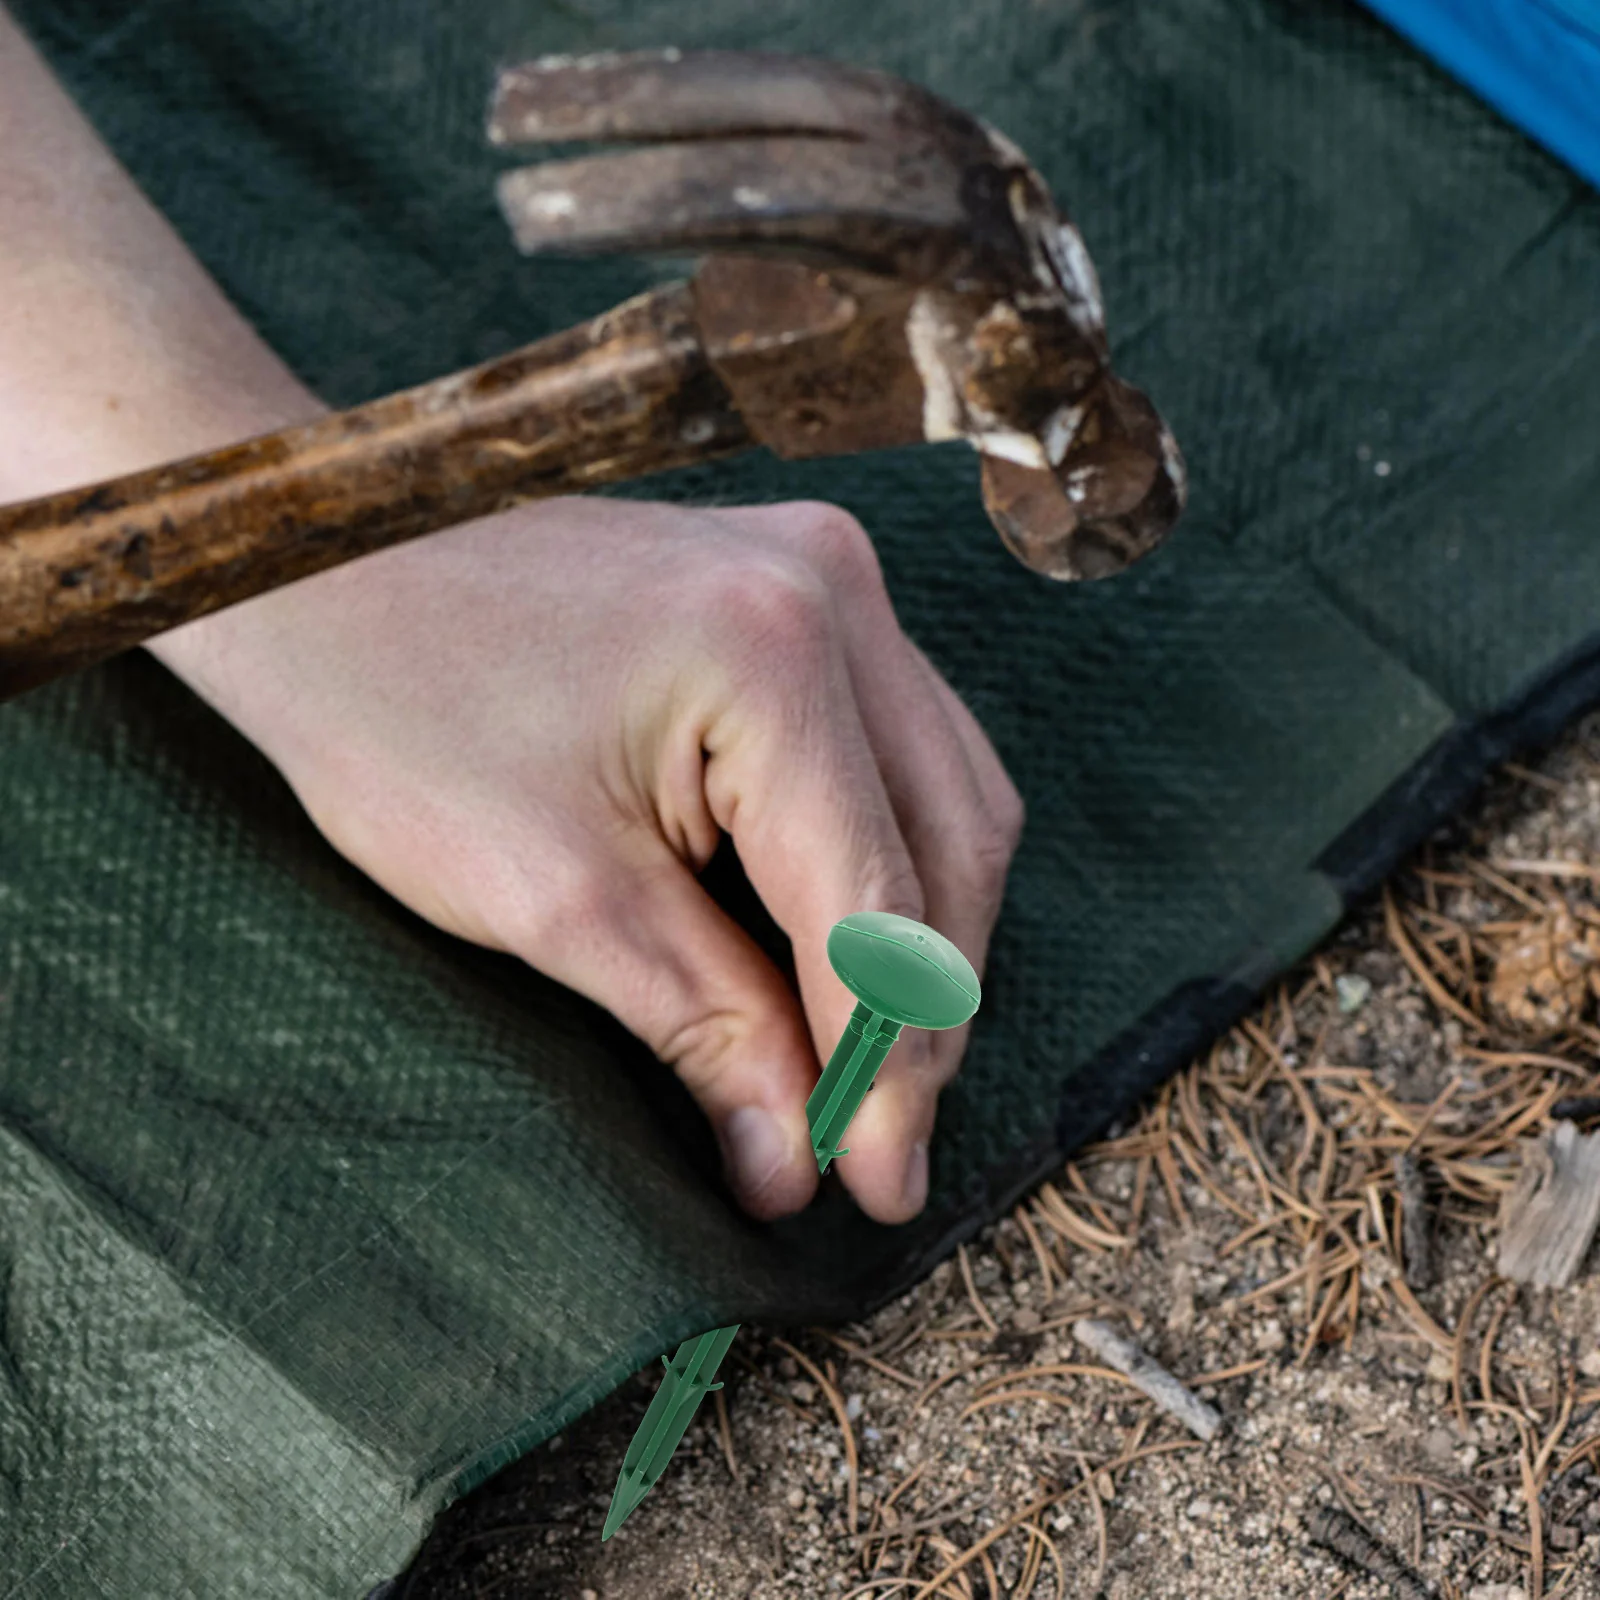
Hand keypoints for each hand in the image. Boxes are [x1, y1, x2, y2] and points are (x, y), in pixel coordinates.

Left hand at [150, 495, 1023, 1223]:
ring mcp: (826, 573)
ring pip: (948, 795)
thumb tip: (793, 1154)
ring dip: (923, 935)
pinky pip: (902, 744)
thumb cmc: (395, 714)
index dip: (889, 1070)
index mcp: (773, 658)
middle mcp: (833, 593)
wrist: (318, 571)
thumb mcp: (555, 897)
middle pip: (951, 844)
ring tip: (870, 1055)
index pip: (876, 907)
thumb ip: (707, 1025)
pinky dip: (890, 854)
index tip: (883, 1187)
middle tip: (873, 1139)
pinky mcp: (801, 585)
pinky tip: (847, 934)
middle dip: (923, 1009)